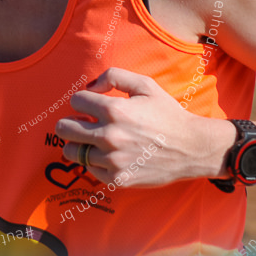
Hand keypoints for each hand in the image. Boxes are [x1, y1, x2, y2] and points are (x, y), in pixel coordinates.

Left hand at [55, 68, 223, 187]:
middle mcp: (109, 136)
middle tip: (81, 123)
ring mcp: (112, 160)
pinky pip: (88, 169)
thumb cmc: (167, 114)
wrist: (191, 147)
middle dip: (70, 122)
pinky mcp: (117, 179)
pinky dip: (92, 161)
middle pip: (64, 129)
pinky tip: (104, 155)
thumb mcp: (145, 84)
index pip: (76, 101)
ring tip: (90, 140)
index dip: (83, 100)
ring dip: (78, 144)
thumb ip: (114, 76)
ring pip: (72, 151)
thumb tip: (91, 86)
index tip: (91, 105)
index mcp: (114, 110)